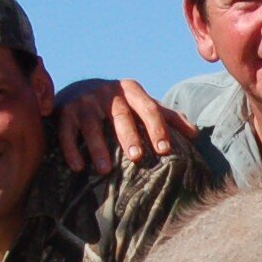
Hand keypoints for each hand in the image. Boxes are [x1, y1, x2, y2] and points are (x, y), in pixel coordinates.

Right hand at [53, 78, 197, 172]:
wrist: (79, 91)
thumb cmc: (120, 105)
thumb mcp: (143, 105)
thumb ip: (168, 117)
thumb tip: (196, 135)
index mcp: (132, 91)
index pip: (149, 108)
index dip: (157, 128)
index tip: (164, 150)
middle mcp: (108, 93)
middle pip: (121, 115)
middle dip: (129, 136)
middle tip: (137, 157)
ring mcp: (85, 102)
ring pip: (92, 125)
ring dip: (98, 147)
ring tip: (105, 170)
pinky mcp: (65, 112)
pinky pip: (66, 131)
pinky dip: (71, 149)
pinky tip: (78, 166)